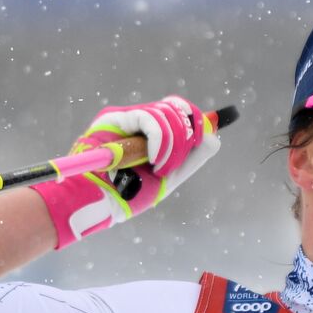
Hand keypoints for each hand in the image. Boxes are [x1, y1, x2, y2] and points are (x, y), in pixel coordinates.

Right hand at [35, 96, 220, 248]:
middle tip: (169, 166)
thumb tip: (214, 138)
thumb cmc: (127, 195)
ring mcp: (126, 118)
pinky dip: (159, 141)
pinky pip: (150, 119)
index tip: (207, 134)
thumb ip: (190, 159)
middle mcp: (138, 122)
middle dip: (184, 139)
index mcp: (150, 134)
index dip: (194, 119)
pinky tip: (153, 160)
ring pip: (166, 114)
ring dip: (170, 146)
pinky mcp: (114, 118)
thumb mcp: (168, 178)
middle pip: (175, 110)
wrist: (98, 203)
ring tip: (158, 168)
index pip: (178, 112)